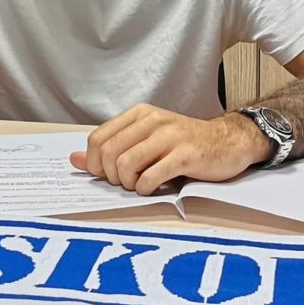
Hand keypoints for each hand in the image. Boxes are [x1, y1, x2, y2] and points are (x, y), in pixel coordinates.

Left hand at [68, 104, 269, 194]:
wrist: (228, 142)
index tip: (108, 174)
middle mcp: (152, 121)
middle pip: (110, 153)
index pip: (98, 138)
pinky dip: (145, 189)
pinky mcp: (185, 155)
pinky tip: (152, 188)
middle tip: (126, 182)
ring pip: (126, 165)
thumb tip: (75, 160)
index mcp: (139, 114)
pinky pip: (150, 177)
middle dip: (112, 176)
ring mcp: (169, 137)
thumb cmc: (184, 143)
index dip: (96, 163)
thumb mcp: (146, 140)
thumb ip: (112, 148)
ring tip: (139, 185)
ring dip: (128, 183)